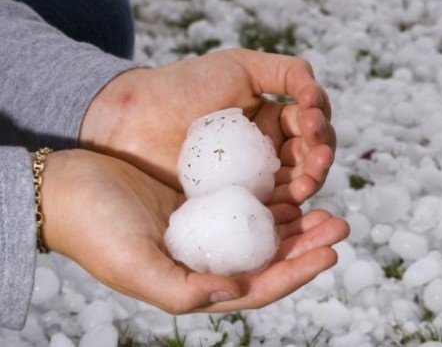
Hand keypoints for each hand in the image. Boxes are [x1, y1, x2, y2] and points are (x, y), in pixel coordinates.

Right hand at [40, 149, 348, 313]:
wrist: (66, 189)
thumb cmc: (94, 230)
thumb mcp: (134, 265)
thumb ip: (182, 287)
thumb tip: (236, 289)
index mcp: (196, 283)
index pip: (259, 285)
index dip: (297, 272)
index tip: (330, 252)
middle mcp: (207, 260)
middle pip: (270, 258)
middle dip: (307, 245)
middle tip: (341, 223)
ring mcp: (206, 231)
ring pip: (263, 232)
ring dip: (297, 222)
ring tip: (327, 207)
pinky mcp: (202, 203)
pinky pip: (246, 203)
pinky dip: (272, 198)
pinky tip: (293, 185)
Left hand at [80, 49, 335, 214]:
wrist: (133, 119)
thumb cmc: (183, 87)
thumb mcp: (239, 66)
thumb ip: (287, 71)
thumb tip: (317, 91)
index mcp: (274, 121)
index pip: (311, 127)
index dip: (319, 125)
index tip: (310, 119)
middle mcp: (268, 152)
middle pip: (310, 159)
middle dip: (320, 159)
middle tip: (318, 158)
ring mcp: (253, 180)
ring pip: (296, 186)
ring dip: (310, 184)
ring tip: (306, 184)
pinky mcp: (236, 205)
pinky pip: (269, 209)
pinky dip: (287, 206)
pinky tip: (293, 201)